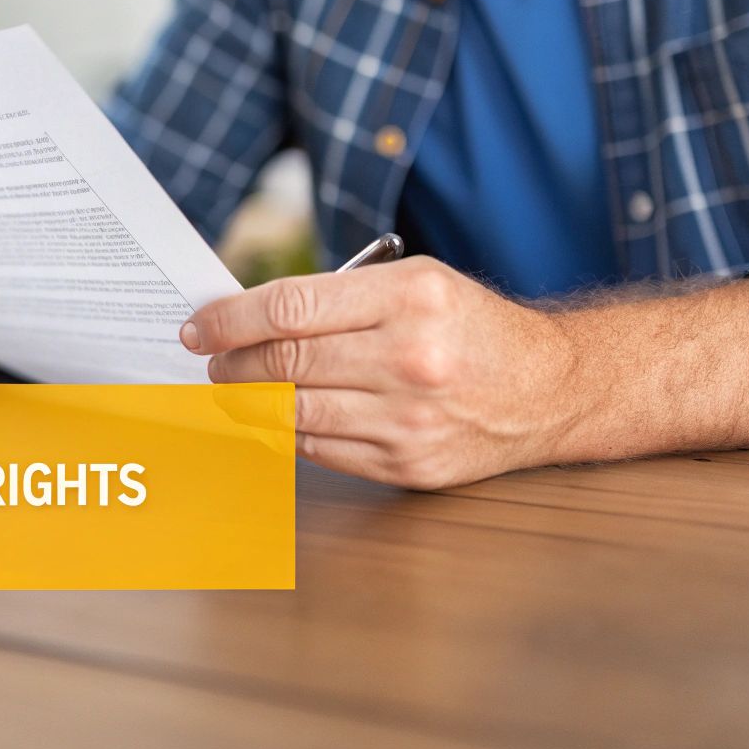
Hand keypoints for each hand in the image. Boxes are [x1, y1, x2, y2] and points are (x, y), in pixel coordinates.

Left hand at [181, 257, 581, 488]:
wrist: (549, 390)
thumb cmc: (470, 327)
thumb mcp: (417, 282)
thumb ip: (337, 296)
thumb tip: (245, 316)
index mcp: (413, 298)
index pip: (291, 308)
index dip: (230, 319)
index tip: (199, 326)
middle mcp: (412, 359)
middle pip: (284, 363)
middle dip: (230, 362)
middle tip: (210, 359)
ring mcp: (410, 420)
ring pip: (293, 412)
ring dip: (247, 401)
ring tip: (233, 387)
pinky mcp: (408, 465)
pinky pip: (320, 449)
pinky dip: (287, 431)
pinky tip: (276, 415)